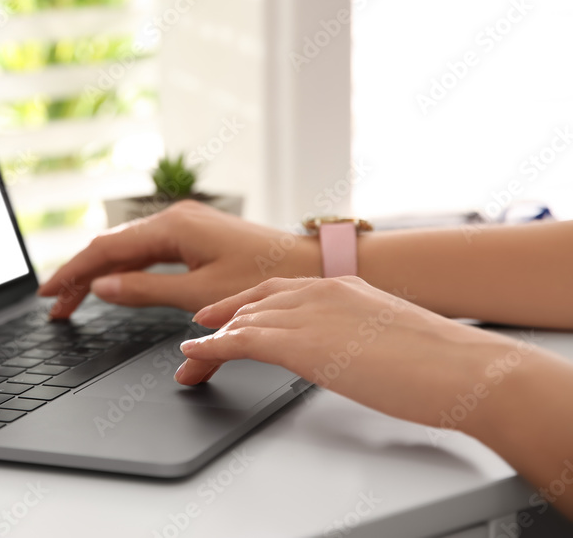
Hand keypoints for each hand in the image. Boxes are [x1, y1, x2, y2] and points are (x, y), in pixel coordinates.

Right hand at [38, 201, 320, 318]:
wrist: (309, 265)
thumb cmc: (263, 277)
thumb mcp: (198, 293)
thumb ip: (145, 289)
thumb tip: (103, 286)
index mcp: (171, 226)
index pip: (105, 249)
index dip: (72, 272)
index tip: (48, 294)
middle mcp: (174, 218)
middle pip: (112, 246)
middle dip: (80, 275)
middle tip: (56, 306)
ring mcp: (184, 225)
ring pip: (128, 248)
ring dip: (100, 272)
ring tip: (75, 298)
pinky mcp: (195, 235)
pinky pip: (148, 250)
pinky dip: (125, 268)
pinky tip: (113, 282)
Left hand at [179, 276, 527, 429]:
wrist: (465, 368)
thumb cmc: (442, 361)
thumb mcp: (389, 336)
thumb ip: (359, 335)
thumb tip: (350, 351)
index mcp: (343, 287)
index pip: (279, 290)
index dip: (246, 303)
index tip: (225, 314)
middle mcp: (321, 291)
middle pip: (254, 303)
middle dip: (223, 322)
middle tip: (199, 337)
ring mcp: (309, 314)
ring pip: (243, 321)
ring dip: (212, 340)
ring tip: (190, 358)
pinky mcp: (301, 343)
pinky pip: (241, 341)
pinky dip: (212, 349)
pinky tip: (195, 357)